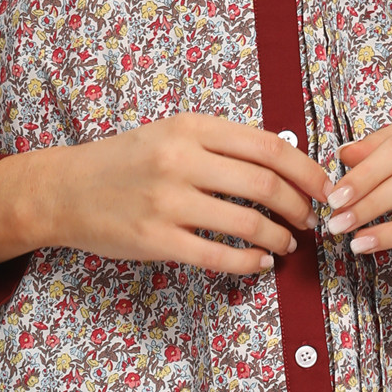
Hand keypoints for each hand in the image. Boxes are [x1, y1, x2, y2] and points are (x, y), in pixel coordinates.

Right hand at [0, 114, 331, 278]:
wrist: (65, 189)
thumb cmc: (126, 161)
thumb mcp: (173, 134)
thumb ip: (222, 143)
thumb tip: (286, 162)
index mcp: (191, 127)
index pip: (268, 146)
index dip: (307, 170)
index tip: (325, 187)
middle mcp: (181, 160)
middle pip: (265, 185)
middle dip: (299, 207)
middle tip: (310, 220)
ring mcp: (167, 201)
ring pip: (247, 223)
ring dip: (279, 238)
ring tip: (287, 244)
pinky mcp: (156, 239)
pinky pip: (217, 256)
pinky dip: (248, 263)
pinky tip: (259, 264)